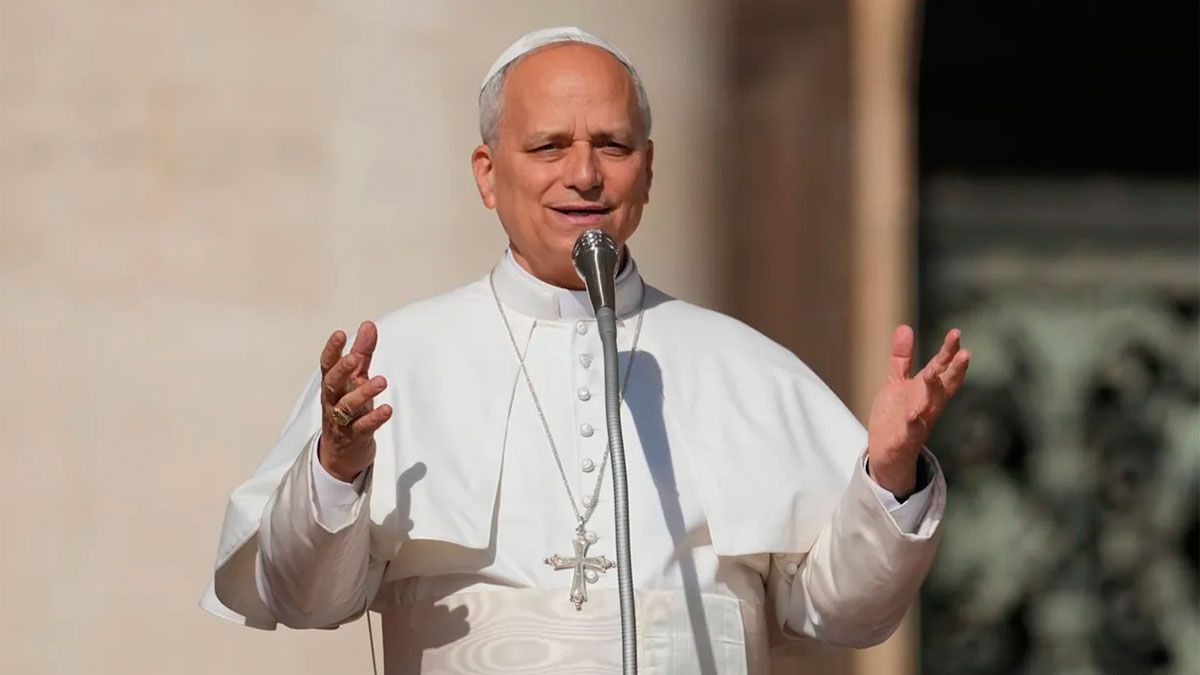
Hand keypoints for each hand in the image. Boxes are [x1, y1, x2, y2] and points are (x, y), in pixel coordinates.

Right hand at [318, 320, 392, 481]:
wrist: (341, 454)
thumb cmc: (349, 410)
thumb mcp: (355, 380)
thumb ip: (362, 353)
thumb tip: (369, 324)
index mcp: (333, 386)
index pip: (327, 365)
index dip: (332, 350)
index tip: (340, 334)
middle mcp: (333, 402)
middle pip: (332, 384)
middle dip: (342, 370)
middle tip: (355, 358)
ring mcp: (342, 421)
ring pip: (347, 406)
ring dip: (363, 393)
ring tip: (381, 381)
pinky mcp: (354, 438)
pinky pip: (363, 427)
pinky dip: (374, 419)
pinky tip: (387, 410)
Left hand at [866, 325, 969, 496]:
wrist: (887, 452)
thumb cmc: (896, 415)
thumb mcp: (897, 383)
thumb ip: (902, 358)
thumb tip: (904, 327)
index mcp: (925, 390)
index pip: (942, 369)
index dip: (949, 352)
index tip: (956, 333)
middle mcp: (927, 405)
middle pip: (944, 385)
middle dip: (954, 370)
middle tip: (965, 352)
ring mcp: (919, 423)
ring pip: (931, 407)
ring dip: (934, 391)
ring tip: (933, 373)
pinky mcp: (905, 440)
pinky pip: (912, 432)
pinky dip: (914, 424)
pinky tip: (913, 414)